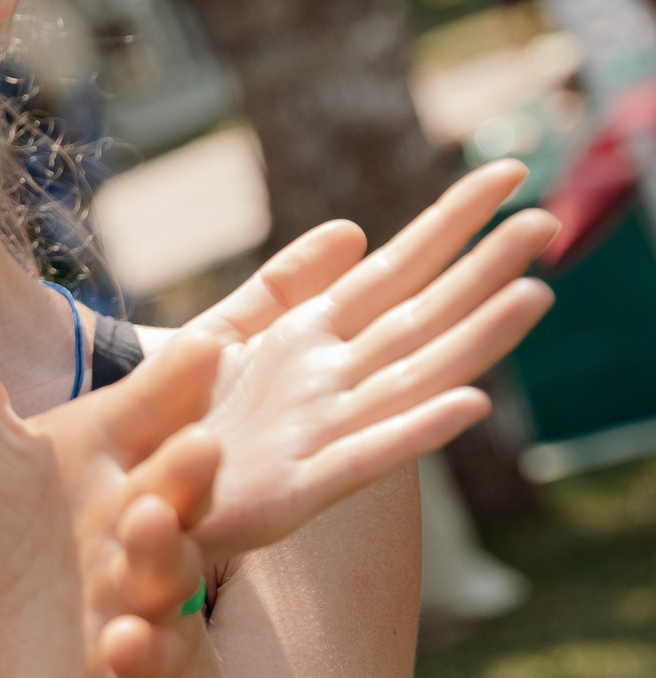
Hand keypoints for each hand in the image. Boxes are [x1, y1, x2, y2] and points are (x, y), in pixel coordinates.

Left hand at [0, 224, 224, 677]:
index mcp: (121, 445)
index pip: (171, 393)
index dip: (198, 366)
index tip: (220, 335)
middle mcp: (148, 512)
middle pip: (182, 483)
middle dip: (188, 466)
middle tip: (192, 443)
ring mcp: (142, 593)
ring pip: (169, 570)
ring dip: (161, 551)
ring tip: (146, 522)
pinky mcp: (124, 673)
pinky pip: (146, 665)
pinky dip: (141, 653)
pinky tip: (126, 643)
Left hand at [177, 159, 555, 557]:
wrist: (130, 504)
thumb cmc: (180, 426)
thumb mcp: (222, 338)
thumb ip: (283, 287)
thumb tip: (353, 227)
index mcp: (310, 341)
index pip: (395, 269)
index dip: (450, 222)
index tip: (510, 173)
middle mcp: (331, 383)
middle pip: (420, 316)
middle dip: (482, 272)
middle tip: (547, 220)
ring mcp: (321, 435)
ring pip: (411, 378)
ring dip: (473, 342)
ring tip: (533, 296)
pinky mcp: (296, 491)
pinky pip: (362, 457)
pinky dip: (415, 431)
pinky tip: (470, 405)